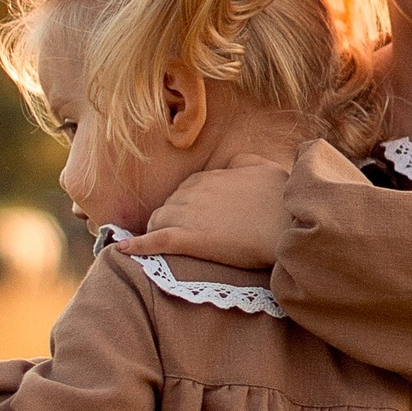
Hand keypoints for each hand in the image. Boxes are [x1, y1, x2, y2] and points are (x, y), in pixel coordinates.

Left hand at [132, 159, 290, 267]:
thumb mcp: (263, 168)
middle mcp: (194, 192)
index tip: (193, 214)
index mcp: (210, 176)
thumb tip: (230, 164)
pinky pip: (155, 240)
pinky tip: (123, 249)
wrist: (288, 226)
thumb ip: (242, 162)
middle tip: (184, 232)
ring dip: (157, 230)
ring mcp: (190, 215)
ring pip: (159, 220)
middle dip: (172, 217)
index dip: (186, 203)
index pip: (184, 189)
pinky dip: (137, 244)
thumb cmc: (281, 199)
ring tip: (159, 242)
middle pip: (169, 204)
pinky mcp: (190, 239)